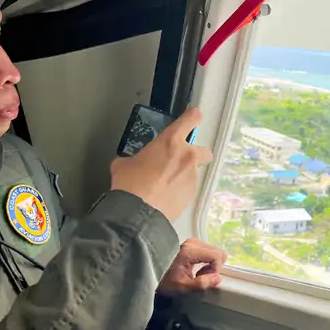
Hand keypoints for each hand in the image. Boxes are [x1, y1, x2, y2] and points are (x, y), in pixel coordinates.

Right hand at [110, 107, 212, 221]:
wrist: (137, 212)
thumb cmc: (130, 183)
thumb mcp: (124, 164)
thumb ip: (134, 159)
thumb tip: (129, 165)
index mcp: (171, 141)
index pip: (191, 119)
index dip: (193, 117)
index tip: (193, 117)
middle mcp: (187, 156)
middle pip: (204, 150)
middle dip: (196, 154)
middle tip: (180, 161)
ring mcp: (192, 176)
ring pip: (194, 172)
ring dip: (183, 175)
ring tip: (165, 186)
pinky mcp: (192, 194)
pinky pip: (188, 188)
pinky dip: (180, 191)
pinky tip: (165, 197)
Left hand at [159, 239, 227, 293]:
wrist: (150, 270)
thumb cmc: (163, 280)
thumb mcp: (183, 286)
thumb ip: (202, 283)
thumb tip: (218, 278)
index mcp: (190, 251)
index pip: (217, 256)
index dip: (216, 269)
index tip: (207, 279)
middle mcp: (193, 243)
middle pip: (218, 252)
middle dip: (214, 266)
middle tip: (202, 276)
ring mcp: (192, 242)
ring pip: (214, 251)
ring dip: (211, 264)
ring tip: (198, 273)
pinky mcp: (191, 244)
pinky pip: (208, 251)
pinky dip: (207, 260)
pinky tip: (196, 268)